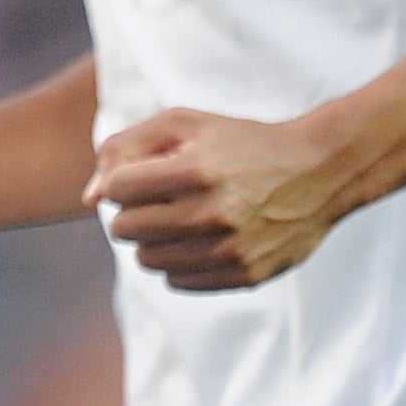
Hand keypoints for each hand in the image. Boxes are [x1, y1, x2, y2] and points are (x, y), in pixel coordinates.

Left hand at [85, 106, 356, 291]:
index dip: (121, 181)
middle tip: (155, 199)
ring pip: (147, 259)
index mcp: (194, 171)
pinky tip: (195, 239)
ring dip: (150, 239)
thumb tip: (88, 198)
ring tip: (175, 218)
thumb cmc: (240, 142)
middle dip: (129, 212)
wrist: (318, 171)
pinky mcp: (246, 275)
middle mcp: (211, 215)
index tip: (141, 176)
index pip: (116, 190)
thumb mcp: (183, 123)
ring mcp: (230, 250)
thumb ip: (124, 148)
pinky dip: (176, 262)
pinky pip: (178, 281)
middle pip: (125, 228)